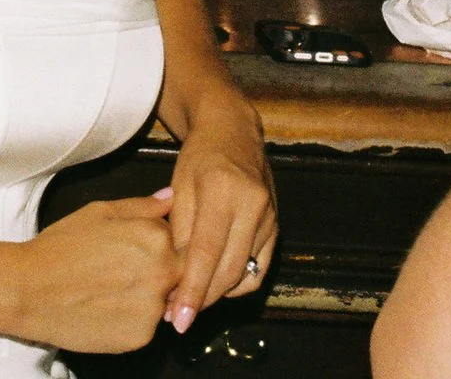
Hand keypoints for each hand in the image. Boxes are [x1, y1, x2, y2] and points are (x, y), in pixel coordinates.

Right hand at [11, 188, 181, 353]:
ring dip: (146, 296)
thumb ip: (141, 207)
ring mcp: (153, 309)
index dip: (155, 243)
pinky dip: (131, 319)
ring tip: (108, 289)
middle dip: (156, 271)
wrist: (28, 290)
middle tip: (118, 271)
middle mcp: (163, 273)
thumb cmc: (59, 248)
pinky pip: (146, 326)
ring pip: (163, 301)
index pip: (178, 239)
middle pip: (177, 272)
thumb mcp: (99, 212)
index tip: (131, 248)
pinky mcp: (140, 337)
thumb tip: (169, 199)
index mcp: (156, 238)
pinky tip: (104, 308)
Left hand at [164, 103, 275, 333]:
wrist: (233, 131)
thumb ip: (178, 232)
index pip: (206, 252)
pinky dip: (236, 283)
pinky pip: (258, 269)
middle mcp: (253, 204)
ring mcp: (270, 216)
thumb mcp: (178, 187)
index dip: (192, 289)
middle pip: (228, 270)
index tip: (178, 319)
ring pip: (244, 274)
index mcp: (222, 189)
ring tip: (190, 302)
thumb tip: (174, 280)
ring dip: (217, 295)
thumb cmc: (199, 158)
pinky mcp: (277, 226)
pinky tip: (215, 283)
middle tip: (176, 318)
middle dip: (202, 300)